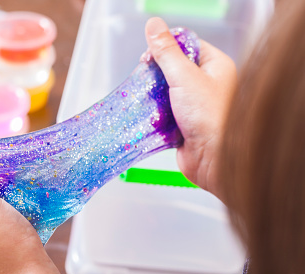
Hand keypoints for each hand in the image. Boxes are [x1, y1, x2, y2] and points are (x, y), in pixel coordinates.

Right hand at [144, 18, 236, 199]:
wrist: (214, 160)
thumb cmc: (210, 118)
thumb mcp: (184, 77)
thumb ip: (166, 51)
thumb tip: (154, 25)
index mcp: (215, 66)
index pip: (187, 45)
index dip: (166, 48)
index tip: (149, 56)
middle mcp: (207, 84)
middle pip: (173, 68)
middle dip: (156, 74)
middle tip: (145, 78)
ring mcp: (195, 105)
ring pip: (166, 91)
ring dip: (153, 95)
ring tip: (145, 98)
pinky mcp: (184, 123)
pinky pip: (164, 112)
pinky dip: (154, 114)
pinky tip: (148, 115)